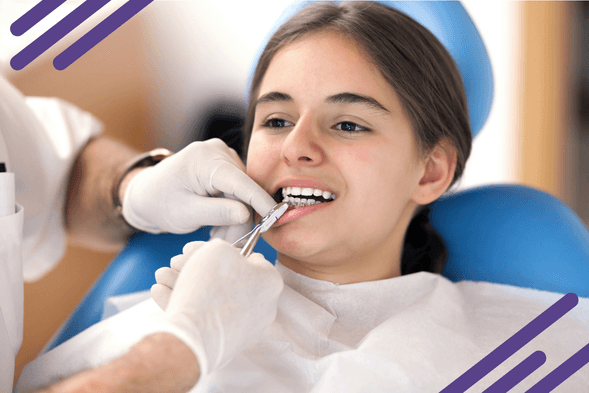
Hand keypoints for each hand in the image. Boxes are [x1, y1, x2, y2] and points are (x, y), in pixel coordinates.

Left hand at [121, 138, 275, 240]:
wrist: (147, 195)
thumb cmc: (160, 203)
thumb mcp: (186, 214)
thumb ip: (217, 213)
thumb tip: (246, 214)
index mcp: (204, 159)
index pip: (240, 181)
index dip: (260, 200)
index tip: (276, 216)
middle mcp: (217, 152)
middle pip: (244, 190)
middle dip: (239, 219)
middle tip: (226, 243)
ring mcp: (222, 157)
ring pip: (243, 194)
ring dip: (234, 218)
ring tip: (215, 233)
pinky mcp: (225, 166)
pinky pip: (239, 191)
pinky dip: (231, 211)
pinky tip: (217, 223)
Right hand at [153, 238, 283, 375]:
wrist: (194, 337)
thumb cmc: (210, 288)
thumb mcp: (217, 248)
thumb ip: (223, 247)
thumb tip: (222, 254)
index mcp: (271, 282)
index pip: (251, 259)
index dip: (224, 250)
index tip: (202, 249)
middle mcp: (263, 307)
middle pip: (228, 280)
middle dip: (199, 268)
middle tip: (177, 262)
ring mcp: (245, 328)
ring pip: (213, 298)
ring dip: (185, 283)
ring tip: (162, 275)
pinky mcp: (225, 344)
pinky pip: (206, 318)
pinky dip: (185, 303)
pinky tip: (161, 292)